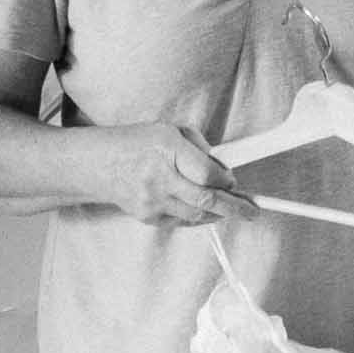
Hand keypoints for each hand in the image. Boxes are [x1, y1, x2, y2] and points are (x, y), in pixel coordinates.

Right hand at [101, 122, 258, 226]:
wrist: (100, 165)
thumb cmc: (138, 143)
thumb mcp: (171, 130)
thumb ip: (199, 148)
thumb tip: (223, 169)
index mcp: (166, 150)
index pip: (206, 173)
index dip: (226, 180)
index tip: (235, 182)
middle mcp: (159, 178)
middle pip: (205, 200)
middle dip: (235, 207)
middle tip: (253, 211)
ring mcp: (152, 202)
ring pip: (196, 216)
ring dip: (219, 214)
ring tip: (235, 210)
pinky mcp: (148, 217)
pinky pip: (182, 222)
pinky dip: (199, 217)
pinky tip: (209, 212)